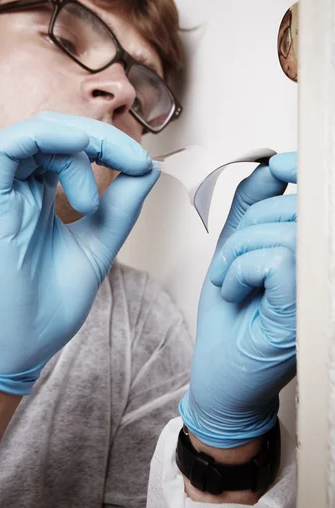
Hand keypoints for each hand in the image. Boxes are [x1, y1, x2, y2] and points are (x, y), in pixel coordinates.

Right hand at [0, 112, 158, 394]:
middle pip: (55, 130)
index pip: (69, 145)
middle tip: (131, 164)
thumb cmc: (46, 308)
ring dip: (80, 144)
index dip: (109, 144)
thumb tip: (147, 167)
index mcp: (37, 196)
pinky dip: (46, 141)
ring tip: (92, 201)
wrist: (15, 352)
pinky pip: (5, 147)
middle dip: (101, 138)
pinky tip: (78, 164)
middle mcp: (16, 188)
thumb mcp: (97, 247)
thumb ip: (121, 207)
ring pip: (35, 131)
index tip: (140, 166)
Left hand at [179, 152, 296, 446]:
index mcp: (308, 255)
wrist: (220, 376)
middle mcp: (320, 271)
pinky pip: (275, 259)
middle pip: (292, 211)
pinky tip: (237, 291)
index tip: (281, 163)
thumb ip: (252, 208)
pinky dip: (242, 269)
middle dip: (247, 230)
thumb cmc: (230, 321)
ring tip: (231, 282)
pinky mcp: (303, 311)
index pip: (312, 199)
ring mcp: (317, 291)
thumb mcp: (235, 251)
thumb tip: (271, 167)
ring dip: (238, 253)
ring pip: (281, 232)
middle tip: (230, 267)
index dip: (299, 171)